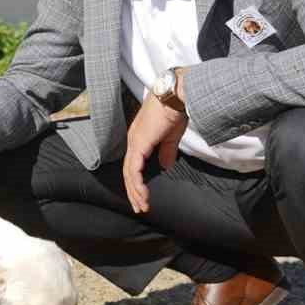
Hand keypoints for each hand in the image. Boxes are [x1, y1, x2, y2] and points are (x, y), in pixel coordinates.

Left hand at [122, 94, 187, 214]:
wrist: (175, 96)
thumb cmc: (175, 111)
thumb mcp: (171, 136)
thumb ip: (167, 151)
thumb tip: (166, 165)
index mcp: (140, 138)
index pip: (133, 165)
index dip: (137, 182)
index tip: (144, 197)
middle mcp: (133, 140)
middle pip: (128, 172)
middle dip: (134, 192)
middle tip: (140, 207)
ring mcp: (134, 142)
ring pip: (129, 173)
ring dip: (135, 192)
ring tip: (142, 206)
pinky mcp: (139, 144)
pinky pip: (133, 169)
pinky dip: (137, 184)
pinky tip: (142, 195)